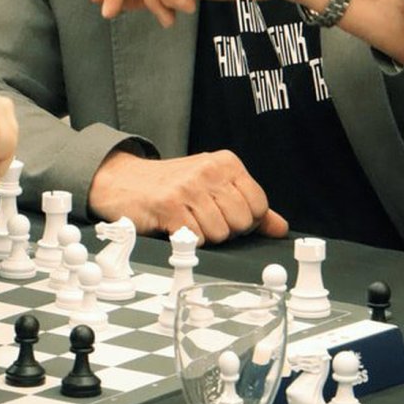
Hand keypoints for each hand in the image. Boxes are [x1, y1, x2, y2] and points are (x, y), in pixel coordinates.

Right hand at [88, 147, 288, 245]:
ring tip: (187, 220)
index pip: (259, 205)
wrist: (124, 181)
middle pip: (241, 222)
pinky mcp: (169, 205)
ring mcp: (189, 186)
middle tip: (202, 217)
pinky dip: (186, 240)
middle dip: (225, 230)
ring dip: (203, 236)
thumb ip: (250, 206)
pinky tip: (175, 225)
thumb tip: (280, 228)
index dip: (245, 220)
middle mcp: (210, 169)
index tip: (225, 214)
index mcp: (226, 163)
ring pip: (219, 234)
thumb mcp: (214, 187)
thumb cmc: (172, 187)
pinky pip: (195, 239)